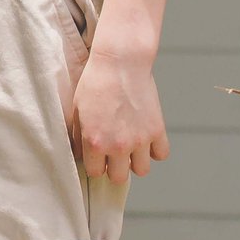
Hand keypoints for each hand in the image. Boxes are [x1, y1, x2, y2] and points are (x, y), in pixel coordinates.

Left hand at [70, 42, 168, 183]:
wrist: (120, 61)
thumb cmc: (95, 82)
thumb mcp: (77, 110)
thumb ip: (79, 138)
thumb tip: (81, 155)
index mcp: (95, 142)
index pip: (95, 173)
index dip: (96, 163)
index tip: (97, 153)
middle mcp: (118, 146)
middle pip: (119, 178)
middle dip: (115, 167)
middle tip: (114, 151)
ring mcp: (140, 139)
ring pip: (142, 170)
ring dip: (136, 161)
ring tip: (131, 145)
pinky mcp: (157, 129)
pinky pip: (161, 154)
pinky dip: (155, 149)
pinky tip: (147, 137)